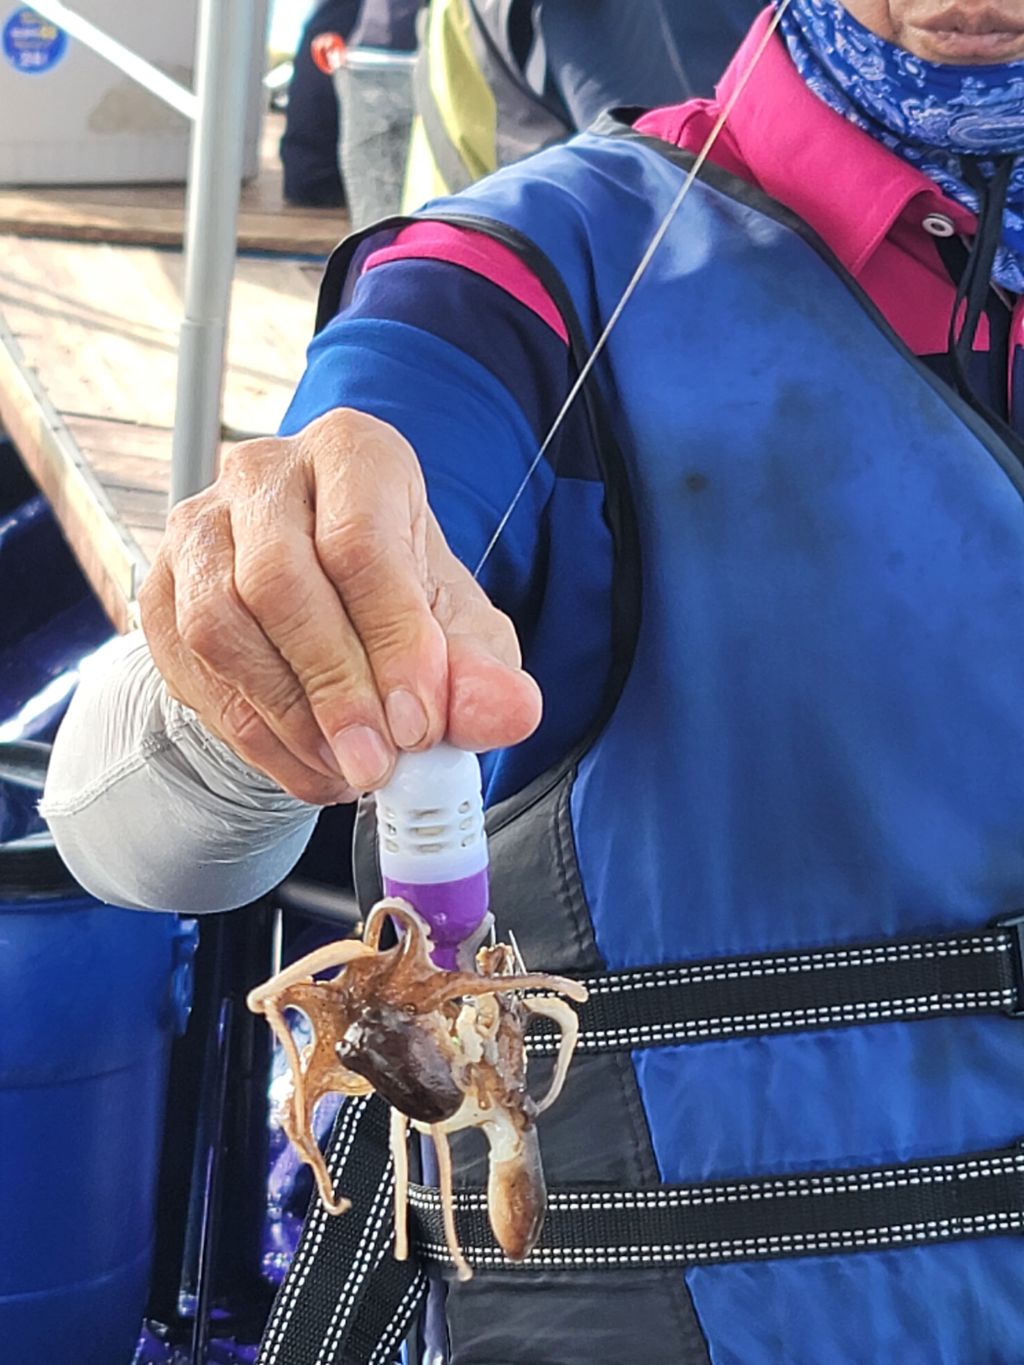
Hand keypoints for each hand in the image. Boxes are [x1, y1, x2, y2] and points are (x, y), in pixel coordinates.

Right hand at [138, 409, 541, 803]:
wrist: (327, 604)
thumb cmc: (400, 603)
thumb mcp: (460, 633)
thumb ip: (484, 671)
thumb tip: (510, 713)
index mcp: (354, 455)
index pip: (360, 542)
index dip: (391, 641)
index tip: (418, 724)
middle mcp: (266, 474)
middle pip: (278, 581)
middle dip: (334, 689)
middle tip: (376, 763)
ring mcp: (199, 528)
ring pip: (218, 625)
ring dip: (286, 718)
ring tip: (346, 769)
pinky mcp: (159, 588)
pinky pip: (186, 668)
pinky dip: (249, 734)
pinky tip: (304, 763)